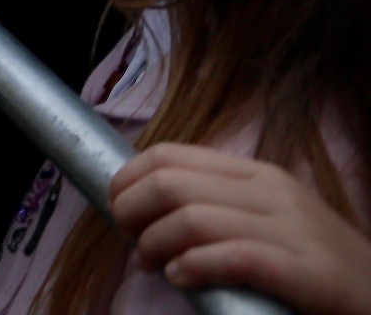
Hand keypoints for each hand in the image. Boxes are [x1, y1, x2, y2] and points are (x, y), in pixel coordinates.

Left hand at [112, 145, 370, 314]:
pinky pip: (234, 257)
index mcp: (256, 174)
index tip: (118, 207)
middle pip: (171, 184)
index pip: (170, 155)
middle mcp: (271, 192)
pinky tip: (182, 278)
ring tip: (153, 265)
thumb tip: (145, 206)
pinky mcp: (305, 271)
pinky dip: (195, 266)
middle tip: (131, 240)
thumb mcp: (265, 217)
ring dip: (155, 244)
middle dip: (133, 211)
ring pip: (193, 218)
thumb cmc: (314, 262)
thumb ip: (215, 204)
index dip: (128, 180)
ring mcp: (291, 230)